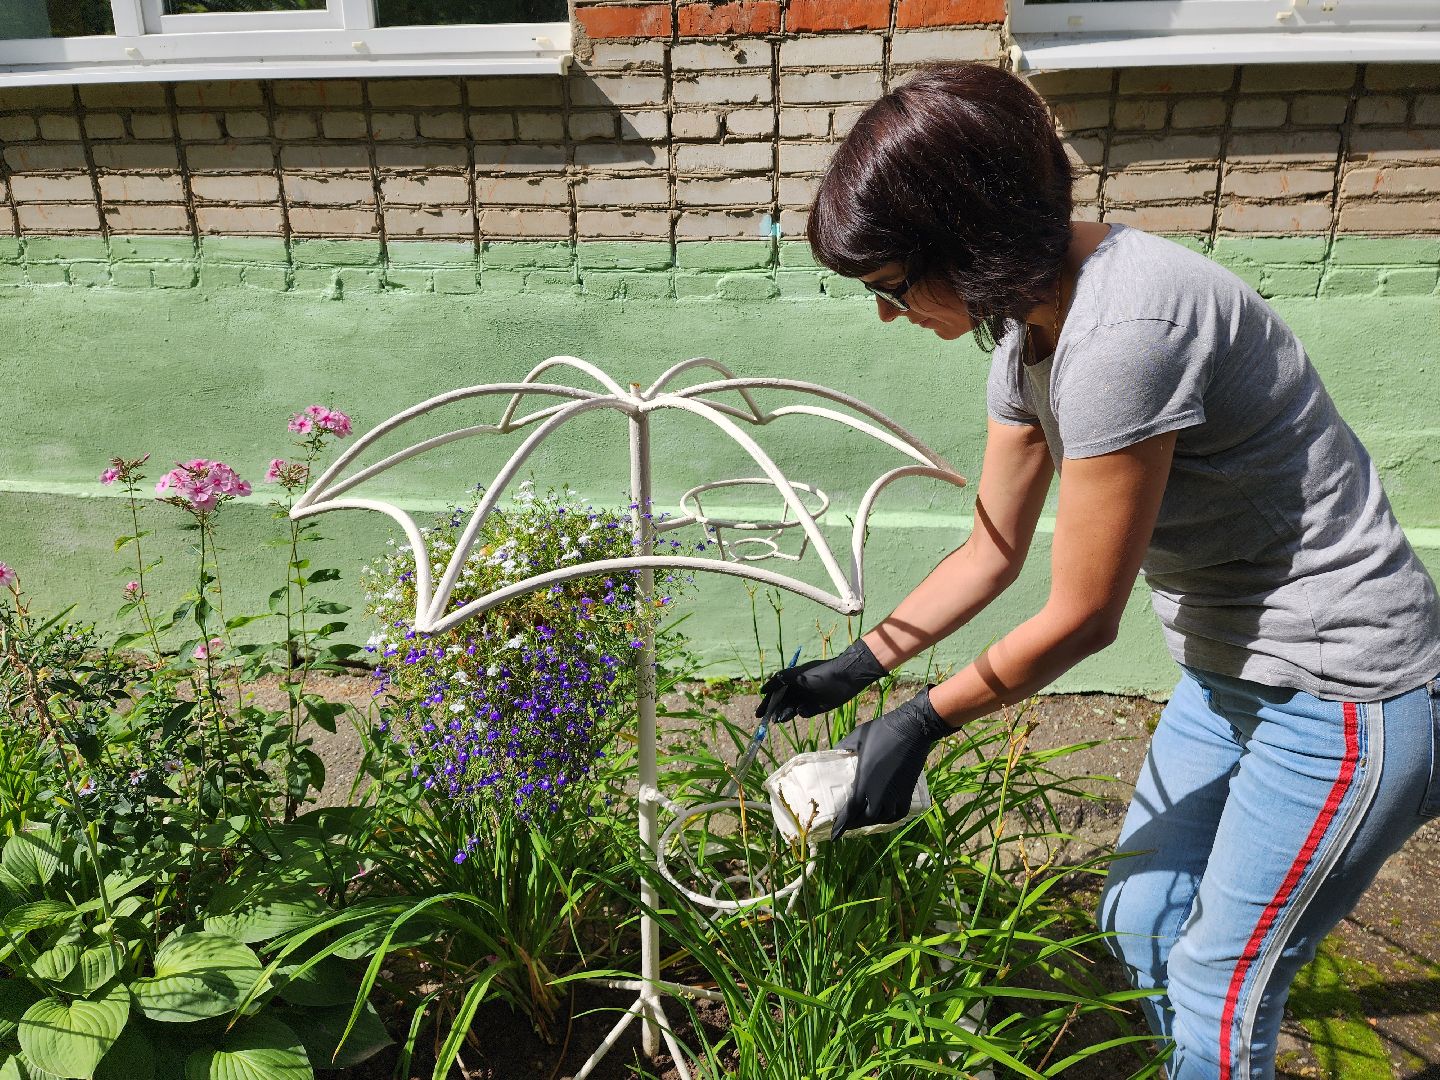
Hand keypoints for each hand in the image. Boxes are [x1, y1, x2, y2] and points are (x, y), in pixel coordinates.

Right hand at [755, 639, 887, 722]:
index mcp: (793, 679)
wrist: (848, 677)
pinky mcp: (818, 707)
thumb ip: (782, 680)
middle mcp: (799, 689)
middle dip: (774, 711)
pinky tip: (799, 711)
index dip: (767, 702)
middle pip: (783, 702)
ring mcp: (808, 698)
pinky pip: (805, 712)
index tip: (759, 713)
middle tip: (767, 721)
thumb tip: (765, 688)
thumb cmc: (823, 673)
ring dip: (785, 713)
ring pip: (792, 708)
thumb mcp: (800, 675)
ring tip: (779, 720)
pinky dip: (800, 713)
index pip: (776, 692)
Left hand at [831, 688, 953, 839]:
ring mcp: (896, 794)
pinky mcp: (908, 791)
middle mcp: (880, 793)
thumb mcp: (857, 738)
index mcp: (864, 782)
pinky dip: (891, 818)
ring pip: (883, 818)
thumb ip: (843, 747)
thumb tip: (834, 751)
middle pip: (866, 818)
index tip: (834, 836)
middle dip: (855, 824)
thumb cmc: (882, 731)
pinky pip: (899, 813)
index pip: (850, 811)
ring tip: (864, 820)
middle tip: (847, 824)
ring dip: (872, 822)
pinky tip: (885, 816)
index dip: (842, 825)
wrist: (912, 729)